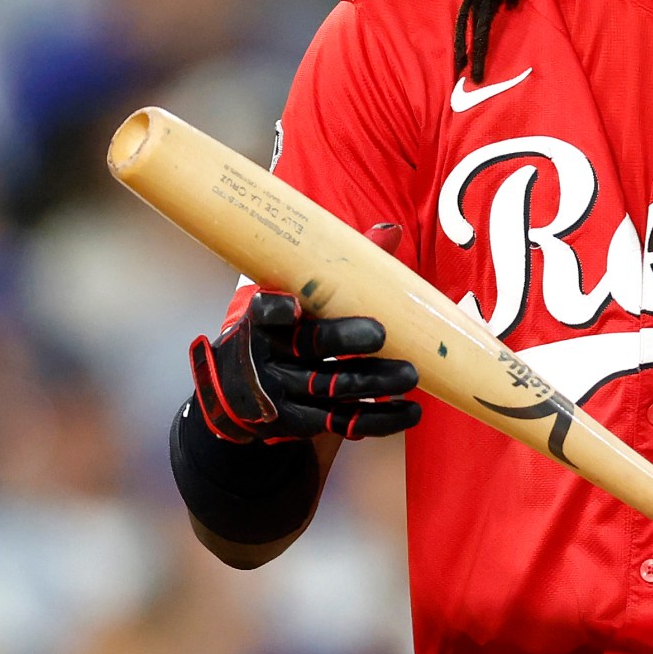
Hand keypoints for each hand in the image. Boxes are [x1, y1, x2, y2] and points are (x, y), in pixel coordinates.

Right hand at [189, 291, 421, 443]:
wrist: (243, 391)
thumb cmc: (282, 332)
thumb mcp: (297, 300)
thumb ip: (341, 269)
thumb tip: (389, 231)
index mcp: (265, 319)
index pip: (265, 311)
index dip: (276, 310)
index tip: (292, 307)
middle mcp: (269, 356)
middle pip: (309, 347)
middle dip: (344, 340)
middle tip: (380, 335)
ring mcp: (283, 394)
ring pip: (333, 388)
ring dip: (375, 382)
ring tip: (410, 374)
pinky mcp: (301, 422)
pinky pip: (344, 422)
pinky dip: (381, 419)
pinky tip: (410, 411)